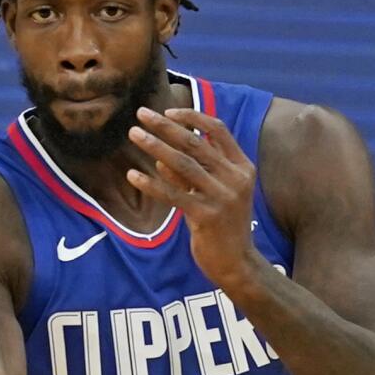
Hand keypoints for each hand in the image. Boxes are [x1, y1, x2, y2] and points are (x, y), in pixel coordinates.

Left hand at [126, 107, 261, 287]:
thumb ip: (189, 176)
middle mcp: (235, 178)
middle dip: (165, 126)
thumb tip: (160, 159)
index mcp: (242, 167)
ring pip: (182, 164)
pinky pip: (173, 194)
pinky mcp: (206, 216)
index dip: (192, 117)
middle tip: (141, 114)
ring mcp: (222, 197)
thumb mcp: (212, 194)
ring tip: (134, 135)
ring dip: (155, 147)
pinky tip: (132, 175)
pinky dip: (151, 183)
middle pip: (195, 143)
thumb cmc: (222, 226)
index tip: (168, 111)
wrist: (237, 263)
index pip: (218, 130)